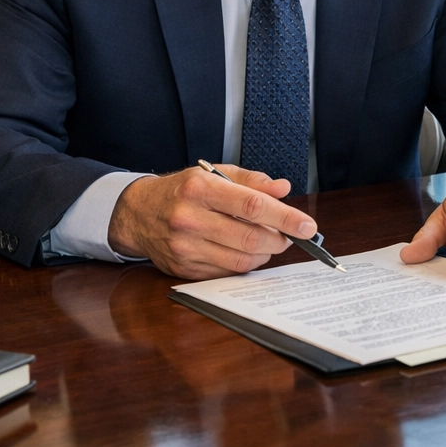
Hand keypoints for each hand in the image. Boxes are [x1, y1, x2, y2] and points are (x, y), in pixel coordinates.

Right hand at [107, 163, 317, 279]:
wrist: (138, 213)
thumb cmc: (182, 190)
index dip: (284, 217)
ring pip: (240, 261)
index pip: (252, 205)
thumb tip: (283, 189)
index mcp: (200, 188)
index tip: (307, 226)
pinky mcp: (183, 269)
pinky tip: (245, 252)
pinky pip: (226, 273)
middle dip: (278, 240)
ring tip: (268, 242)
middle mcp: (189, 218)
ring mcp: (184, 247)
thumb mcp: (214, 173)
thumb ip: (251, 181)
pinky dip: (244, 265)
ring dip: (264, 254)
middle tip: (289, 236)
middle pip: (249, 238)